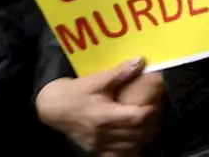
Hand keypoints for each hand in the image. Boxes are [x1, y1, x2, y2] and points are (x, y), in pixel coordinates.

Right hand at [36, 59, 162, 154]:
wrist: (53, 108)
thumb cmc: (76, 93)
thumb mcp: (97, 80)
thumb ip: (120, 72)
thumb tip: (141, 61)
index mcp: (104, 116)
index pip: (136, 118)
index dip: (150, 111)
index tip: (156, 101)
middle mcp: (103, 134)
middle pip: (136, 134)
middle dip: (149, 123)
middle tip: (154, 111)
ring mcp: (98, 144)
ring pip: (129, 145)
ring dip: (141, 135)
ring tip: (146, 122)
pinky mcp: (95, 149)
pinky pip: (118, 152)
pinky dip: (129, 145)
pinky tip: (133, 135)